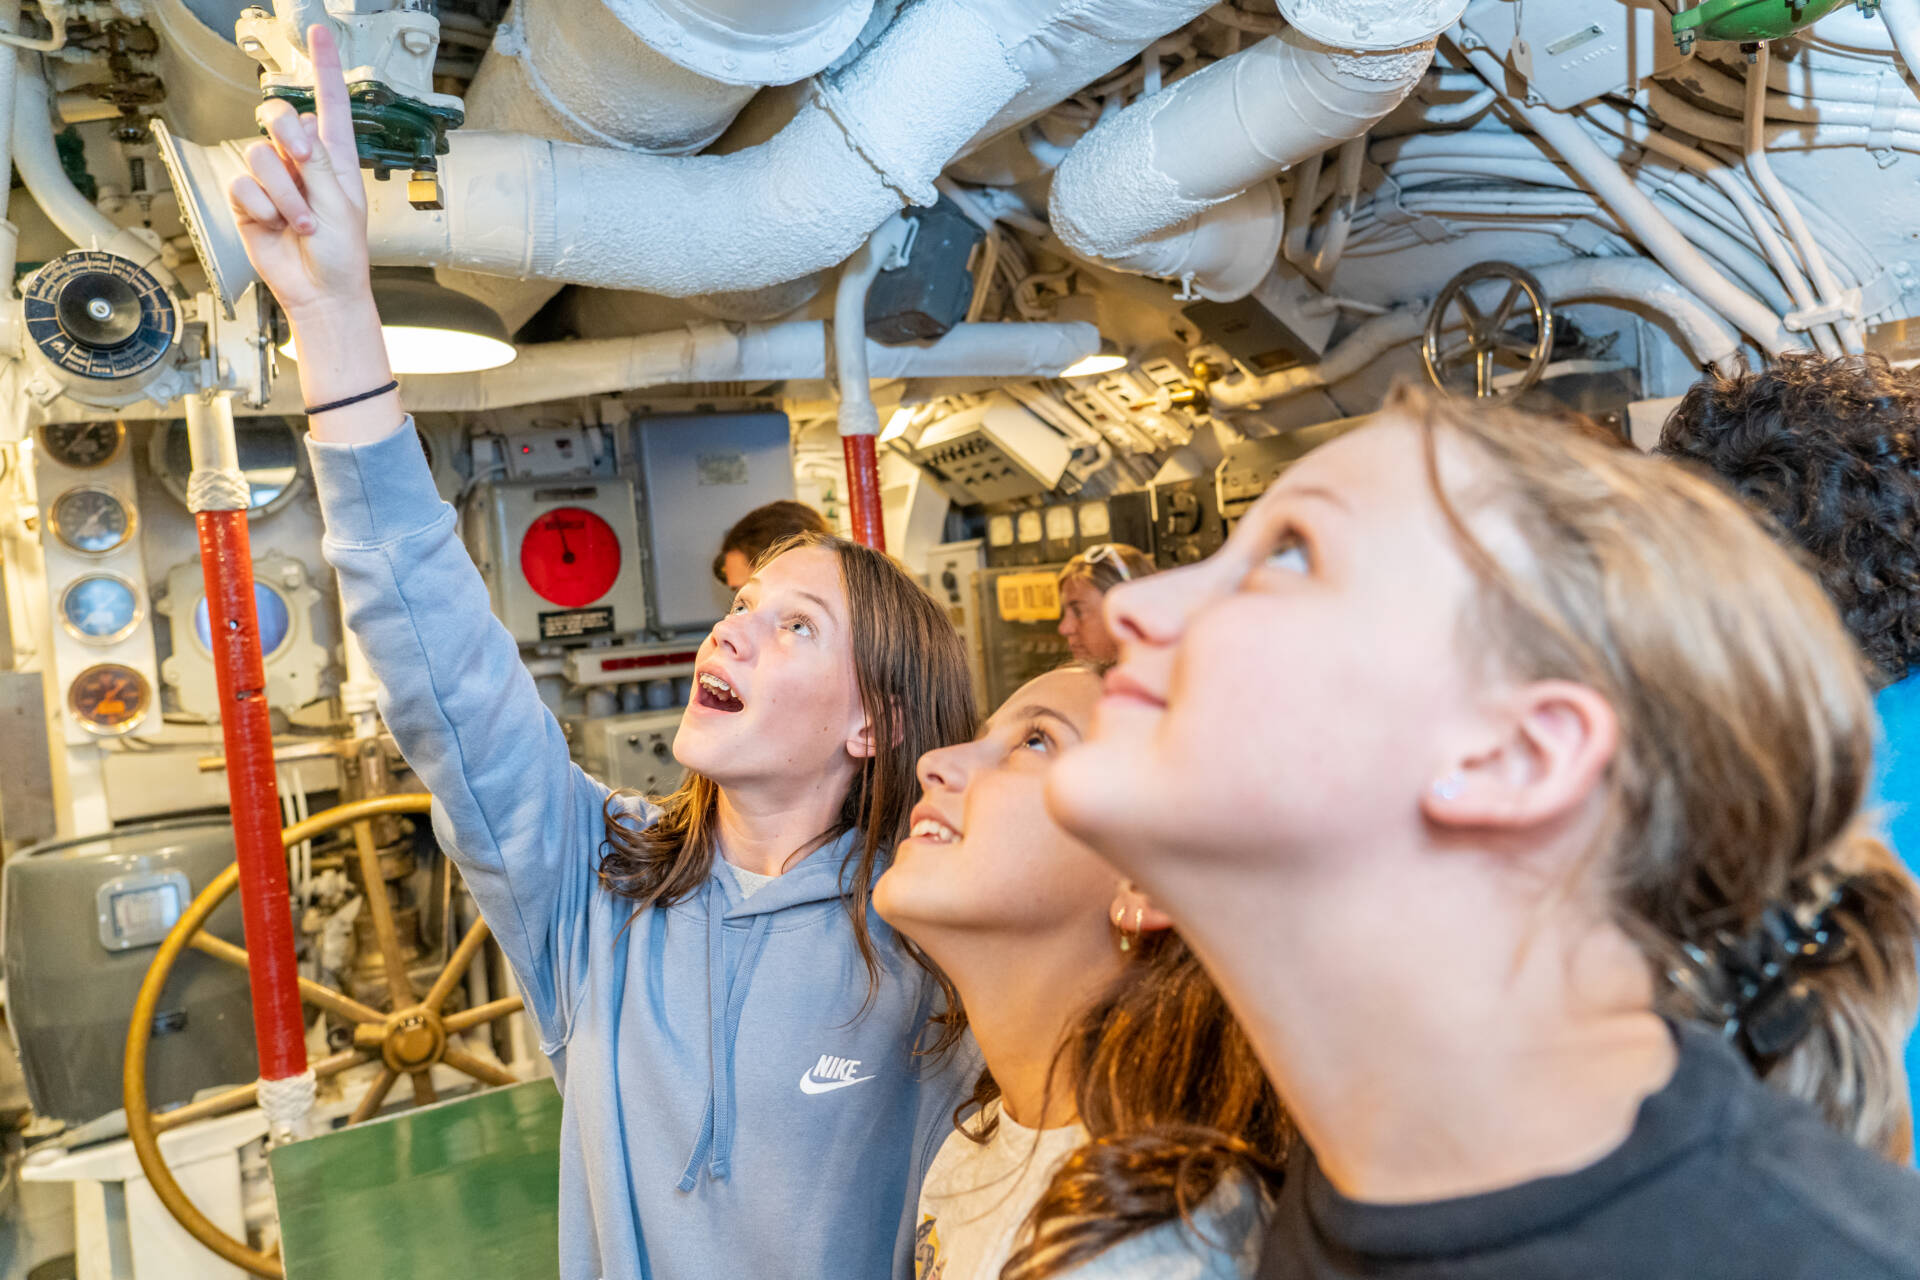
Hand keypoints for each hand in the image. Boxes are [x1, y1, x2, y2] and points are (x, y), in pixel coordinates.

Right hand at [227, 23, 371, 325]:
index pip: (330, 104)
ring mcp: (273, 179)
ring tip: (302, 223)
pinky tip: (276, 226)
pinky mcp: (248, 200)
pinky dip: (262, 207)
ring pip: (261, 155)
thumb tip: (301, 130)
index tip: (320, 32)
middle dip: (287, 133)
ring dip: (285, 194)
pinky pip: (243, 184)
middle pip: (280, 115)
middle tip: (302, 161)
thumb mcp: (340, 206)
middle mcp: (303, 162)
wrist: (319, 292)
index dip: (325, 67)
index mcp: (335, 158)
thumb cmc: (341, 255)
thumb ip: (320, 165)